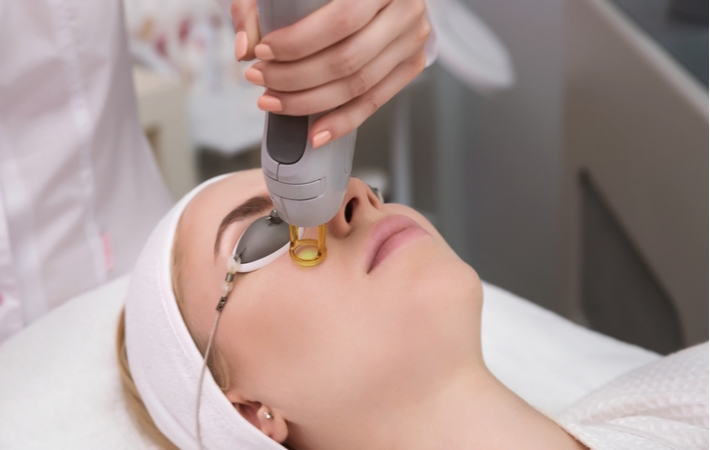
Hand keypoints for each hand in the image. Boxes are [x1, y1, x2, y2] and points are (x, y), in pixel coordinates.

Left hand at [229, 0, 429, 147]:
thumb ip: (257, 7)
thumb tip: (244, 48)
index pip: (339, 22)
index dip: (297, 44)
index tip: (262, 52)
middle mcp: (405, 9)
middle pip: (347, 60)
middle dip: (294, 77)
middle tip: (259, 79)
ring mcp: (413, 39)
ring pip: (359, 85)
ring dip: (310, 102)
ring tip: (274, 101)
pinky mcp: (412, 63)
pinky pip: (375, 101)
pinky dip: (343, 121)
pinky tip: (315, 132)